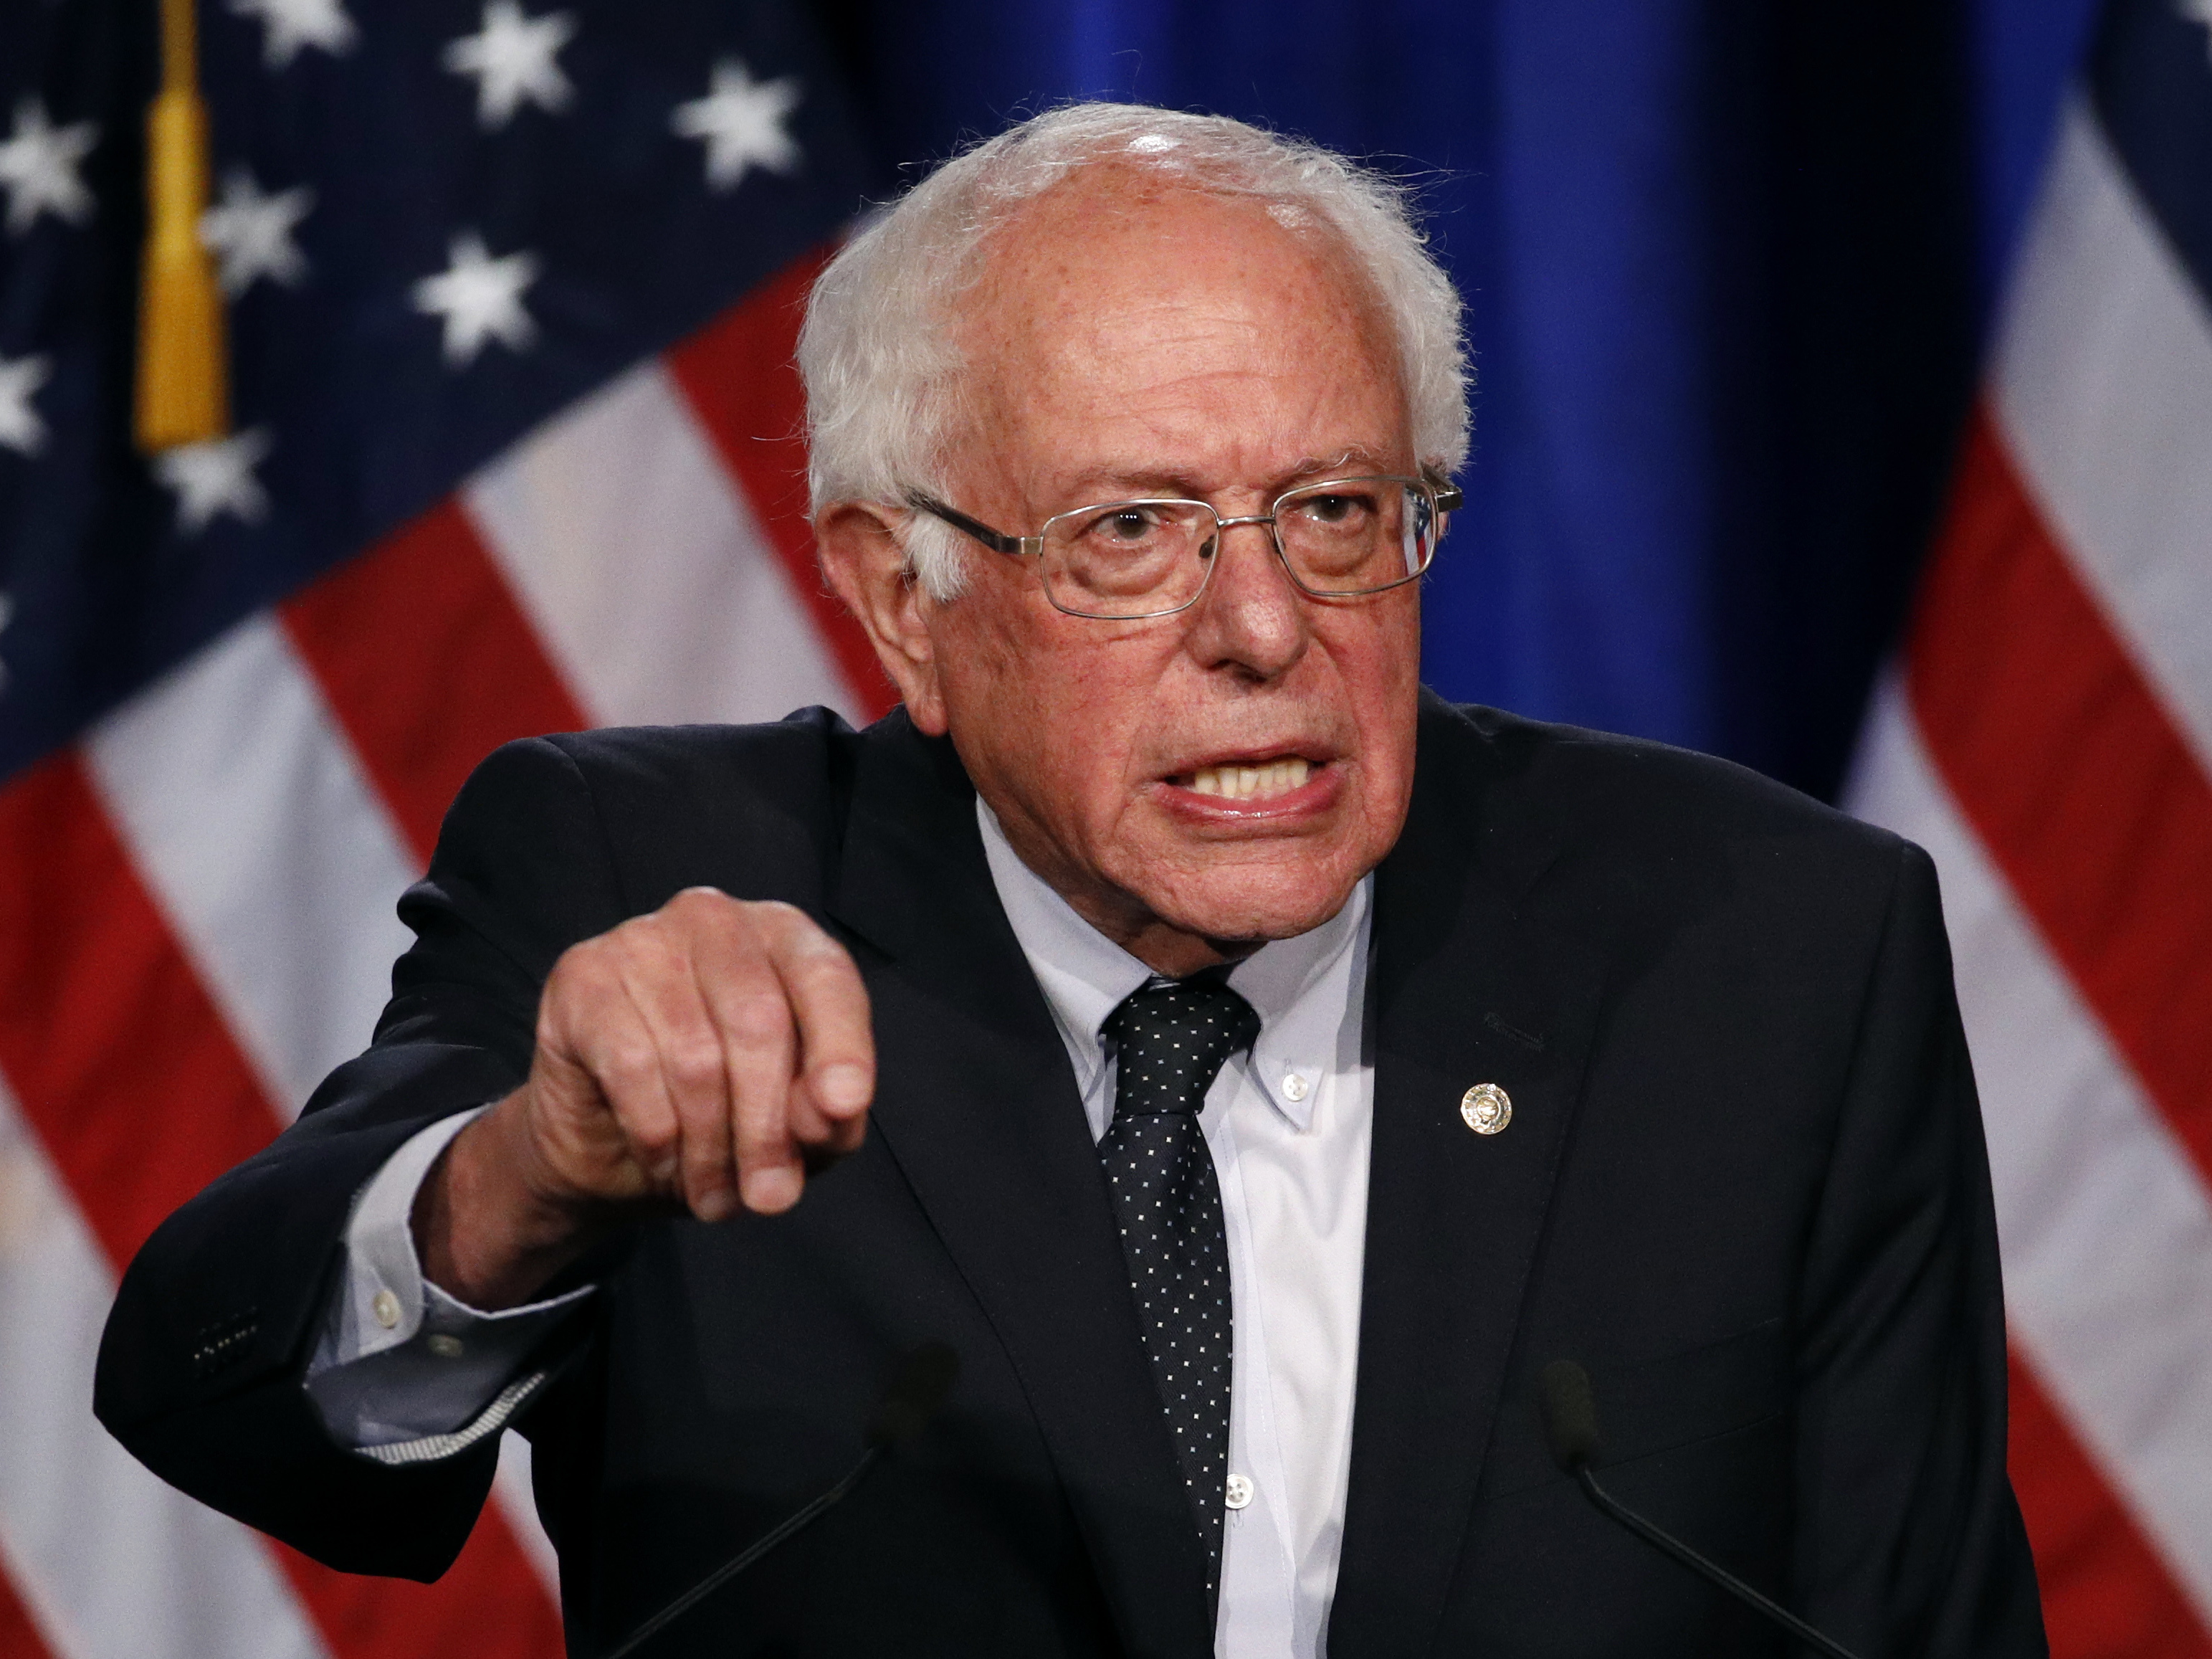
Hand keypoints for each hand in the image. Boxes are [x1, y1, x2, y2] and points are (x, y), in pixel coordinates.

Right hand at [415, 889, 872, 1306]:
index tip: (841, 1110)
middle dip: (766, 1126)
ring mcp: (642, 939)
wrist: (610, 1148)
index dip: (841, 1046)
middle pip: (759, 1022)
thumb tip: (829, 1112)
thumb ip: (827, 1113)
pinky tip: (663, 1159)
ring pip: (695, 1057)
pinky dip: (656, 1135)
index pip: (825, 977)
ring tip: (715, 1196)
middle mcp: (715, 920)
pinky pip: (631, 1067)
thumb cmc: (722, 1115)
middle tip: (769, 1197)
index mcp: (784, 936)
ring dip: (709, 1148)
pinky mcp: (581, 977)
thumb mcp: (796, 1127)